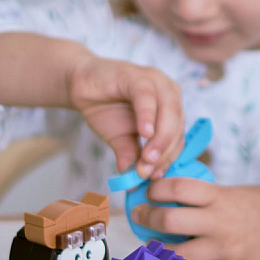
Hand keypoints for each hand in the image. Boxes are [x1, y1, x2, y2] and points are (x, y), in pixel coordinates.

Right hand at [69, 55, 184, 177]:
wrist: (81, 85)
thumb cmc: (107, 109)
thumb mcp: (121, 139)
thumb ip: (131, 156)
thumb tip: (133, 184)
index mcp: (172, 109)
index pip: (178, 138)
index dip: (168, 159)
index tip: (155, 178)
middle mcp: (170, 93)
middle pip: (177, 126)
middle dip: (164, 152)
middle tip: (148, 172)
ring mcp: (156, 81)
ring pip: (168, 112)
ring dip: (159, 138)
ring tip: (146, 159)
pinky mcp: (137, 75)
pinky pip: (147, 97)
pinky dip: (148, 116)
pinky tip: (144, 133)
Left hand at [131, 178, 259, 259]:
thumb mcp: (234, 191)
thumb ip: (204, 197)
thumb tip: (166, 197)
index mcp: (222, 197)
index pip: (177, 189)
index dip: (155, 189)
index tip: (148, 190)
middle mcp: (220, 225)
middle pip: (168, 222)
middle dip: (146, 217)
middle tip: (140, 214)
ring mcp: (224, 252)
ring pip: (175, 256)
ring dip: (157, 249)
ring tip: (152, 241)